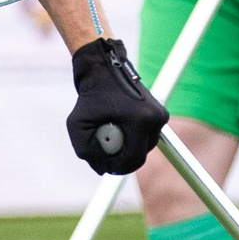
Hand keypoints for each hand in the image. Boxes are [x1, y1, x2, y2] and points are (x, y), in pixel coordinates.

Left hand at [67, 38, 166, 174]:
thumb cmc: (90, 96)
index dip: (118, 168)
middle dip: (122, 159)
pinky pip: (148, 136)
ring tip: (110, 133)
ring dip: (129, 147)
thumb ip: (86, 151)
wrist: (104, 70)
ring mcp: (160, 115)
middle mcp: (155, 119)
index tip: (105, 166)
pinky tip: (120, 126)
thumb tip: (102, 169)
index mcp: (140, 121)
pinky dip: (134, 137)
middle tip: (105, 152)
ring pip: (145, 147)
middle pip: (141, 155)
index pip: (134, 159)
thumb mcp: (78, 125)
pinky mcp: (161, 113)